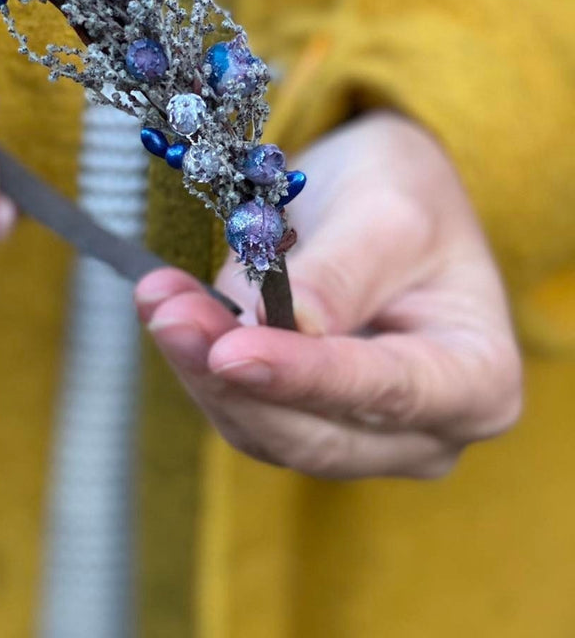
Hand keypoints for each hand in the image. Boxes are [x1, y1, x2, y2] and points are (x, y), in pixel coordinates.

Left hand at [135, 111, 522, 479]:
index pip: (386, 391)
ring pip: (262, 428)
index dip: (304, 376)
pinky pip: (238, 407)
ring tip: (159, 299)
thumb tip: (286, 325)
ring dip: (199, 367)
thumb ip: (342, 275)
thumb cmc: (406, 198)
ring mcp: (357, 439)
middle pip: (315, 432)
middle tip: (170, 314)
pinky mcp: (296, 423)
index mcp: (478, 383)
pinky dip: (196, 361)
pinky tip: (166, 307)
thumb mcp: (388, 212)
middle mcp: (424, 433)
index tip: (232, 351)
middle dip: (230, 377)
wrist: (379, 199)